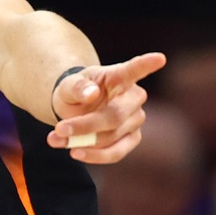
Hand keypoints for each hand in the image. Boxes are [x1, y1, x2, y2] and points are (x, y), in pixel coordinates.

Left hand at [47, 52, 166, 163]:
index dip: (146, 64)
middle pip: (115, 115)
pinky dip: (93, 156)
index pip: (134, 69)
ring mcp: (136, 118)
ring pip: (111, 137)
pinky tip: (75, 152)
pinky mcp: (132, 138)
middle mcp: (133, 97)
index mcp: (119, 76)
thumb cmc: (76, 92)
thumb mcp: (68, 85)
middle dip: (85, 126)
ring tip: (55, 139)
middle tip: (58, 130)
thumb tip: (91, 93)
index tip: (159, 58)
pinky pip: (115, 153)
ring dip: (82, 142)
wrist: (77, 108)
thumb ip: (76, 87)